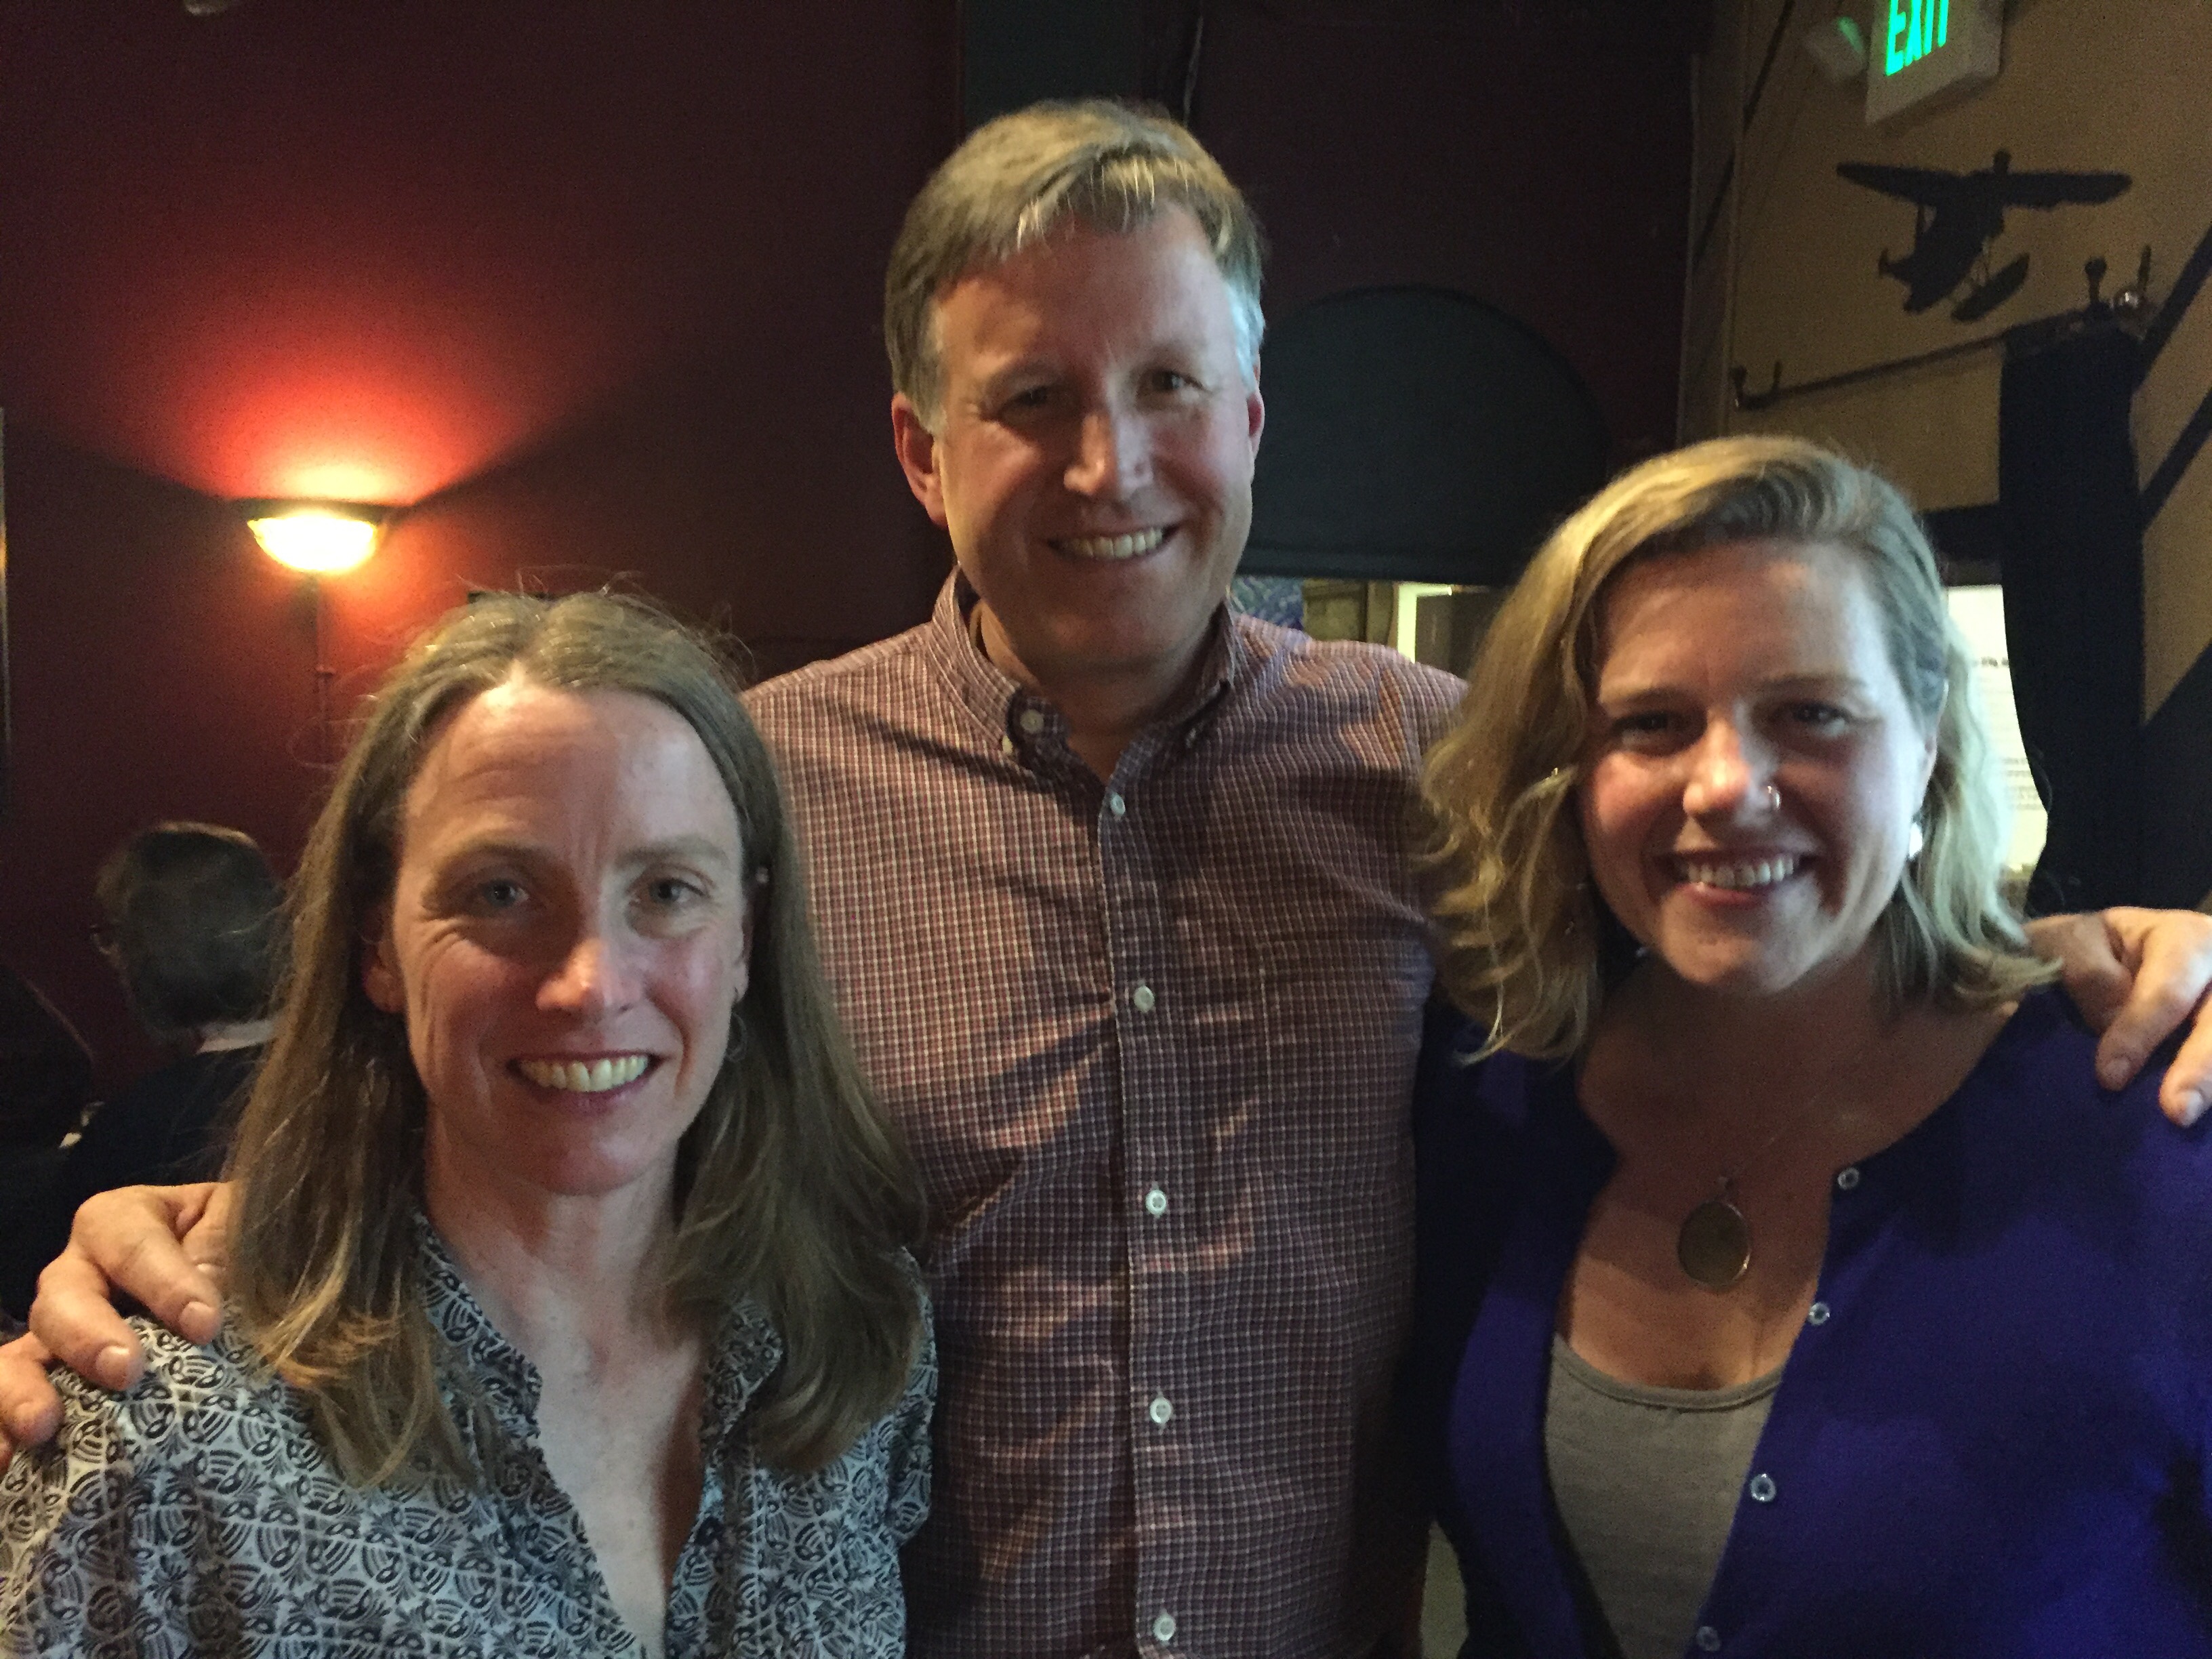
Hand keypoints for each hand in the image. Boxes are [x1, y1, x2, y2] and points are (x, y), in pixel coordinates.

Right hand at [0, 1182, 232, 1471]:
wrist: (266, 1301)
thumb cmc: (255, 1254)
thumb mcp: (251, 1237)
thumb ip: (230, 1251)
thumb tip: (207, 1286)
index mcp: (134, 1220)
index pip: (132, 1239)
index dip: (164, 1280)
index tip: (204, 1325)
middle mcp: (85, 1270)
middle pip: (63, 1291)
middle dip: (90, 1333)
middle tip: (126, 1373)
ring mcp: (61, 1329)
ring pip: (24, 1349)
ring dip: (23, 1387)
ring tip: (42, 1426)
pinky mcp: (51, 1381)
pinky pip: (12, 1398)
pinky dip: (2, 1427)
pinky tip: (9, 1461)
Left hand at [2029, 908, 2211, 1125]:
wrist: (2104, 954)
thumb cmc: (2088, 947)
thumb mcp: (2071, 942)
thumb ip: (2089, 973)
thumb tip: (2111, 1021)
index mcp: (2183, 938)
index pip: (2169, 992)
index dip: (2140, 1034)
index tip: (2109, 1077)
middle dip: (2201, 1068)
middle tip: (2178, 1111)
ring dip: (2211, 1081)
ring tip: (2186, 1117)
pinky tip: (2201, 1119)